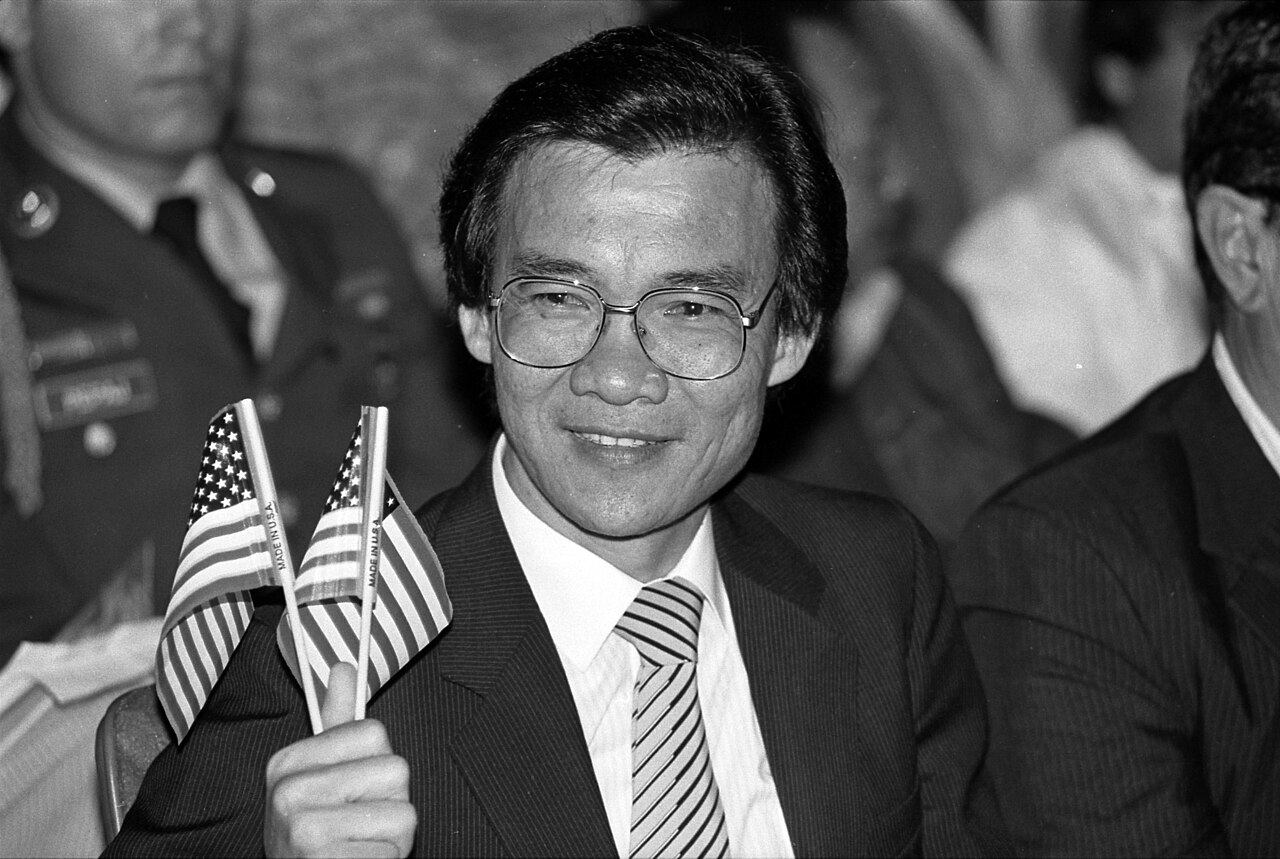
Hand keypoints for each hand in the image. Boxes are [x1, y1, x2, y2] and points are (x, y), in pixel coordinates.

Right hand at [264, 663, 416, 856]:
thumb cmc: (322, 835)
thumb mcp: (325, 777)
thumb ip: (337, 723)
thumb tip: (344, 667)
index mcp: (287, 762)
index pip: (374, 732)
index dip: (377, 765)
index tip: (351, 791)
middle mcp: (287, 792)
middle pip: (396, 770)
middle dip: (391, 803)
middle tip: (357, 825)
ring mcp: (302, 828)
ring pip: (404, 812)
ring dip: (392, 836)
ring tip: (359, 846)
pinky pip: (396, 847)